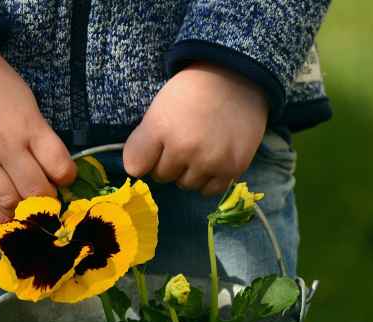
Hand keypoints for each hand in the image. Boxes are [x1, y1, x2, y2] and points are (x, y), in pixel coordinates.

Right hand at [0, 36, 75, 225]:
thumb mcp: (27, 102)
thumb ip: (38, 135)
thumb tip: (50, 168)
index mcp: (29, 126)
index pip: (59, 166)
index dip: (67, 178)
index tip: (64, 179)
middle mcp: (7, 147)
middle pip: (36, 190)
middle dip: (47, 202)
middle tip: (48, 203)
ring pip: (8, 201)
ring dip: (23, 213)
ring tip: (29, 215)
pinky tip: (5, 223)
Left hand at [123, 62, 268, 195]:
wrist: (237, 79)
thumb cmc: (192, 91)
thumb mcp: (158, 107)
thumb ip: (142, 140)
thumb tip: (136, 170)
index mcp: (160, 128)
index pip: (135, 166)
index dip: (144, 158)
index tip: (154, 148)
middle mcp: (184, 148)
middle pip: (162, 176)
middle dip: (168, 163)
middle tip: (183, 141)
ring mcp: (210, 161)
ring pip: (186, 185)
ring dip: (189, 172)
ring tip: (200, 149)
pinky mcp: (233, 168)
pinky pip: (209, 190)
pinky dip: (208, 180)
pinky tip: (213, 161)